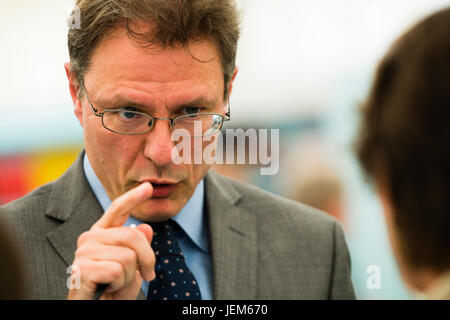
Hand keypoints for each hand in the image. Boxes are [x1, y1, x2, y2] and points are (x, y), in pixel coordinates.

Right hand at [68, 182, 155, 299]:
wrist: (91, 310)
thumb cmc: (111, 290)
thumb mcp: (132, 268)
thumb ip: (138, 248)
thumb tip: (145, 228)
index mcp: (101, 234)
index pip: (117, 210)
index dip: (133, 198)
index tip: (148, 187)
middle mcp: (89, 238)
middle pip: (133, 236)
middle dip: (147, 259)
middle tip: (146, 276)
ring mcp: (83, 252)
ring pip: (128, 257)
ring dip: (129, 277)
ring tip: (115, 284)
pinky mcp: (80, 269)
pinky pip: (117, 272)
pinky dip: (119, 286)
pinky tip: (106, 289)